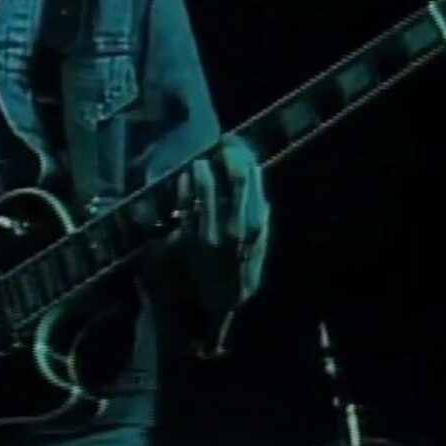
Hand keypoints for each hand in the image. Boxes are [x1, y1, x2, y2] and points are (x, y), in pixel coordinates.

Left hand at [176, 134, 269, 307]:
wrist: (219, 303)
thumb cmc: (242, 275)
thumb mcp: (259, 249)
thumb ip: (260, 222)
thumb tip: (259, 194)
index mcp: (255, 227)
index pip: (254, 183)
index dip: (245, 158)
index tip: (238, 143)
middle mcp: (235, 227)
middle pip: (234, 180)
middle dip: (227, 156)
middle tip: (221, 142)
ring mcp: (211, 231)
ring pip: (206, 190)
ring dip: (202, 170)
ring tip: (199, 161)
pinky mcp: (191, 238)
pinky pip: (187, 205)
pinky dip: (186, 188)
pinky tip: (185, 177)